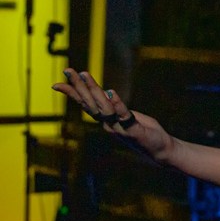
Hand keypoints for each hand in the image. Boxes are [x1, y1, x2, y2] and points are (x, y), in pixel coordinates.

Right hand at [52, 69, 175, 162]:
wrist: (161, 149)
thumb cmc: (146, 131)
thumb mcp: (128, 116)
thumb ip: (116, 107)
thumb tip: (108, 94)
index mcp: (106, 120)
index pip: (86, 104)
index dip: (73, 93)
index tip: (57, 83)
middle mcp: (108, 124)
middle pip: (90, 104)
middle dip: (78, 86)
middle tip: (67, 70)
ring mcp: (119, 128)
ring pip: (103, 108)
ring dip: (93, 91)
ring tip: (84, 75)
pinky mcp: (132, 131)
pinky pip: (123, 115)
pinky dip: (117, 104)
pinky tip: (112, 93)